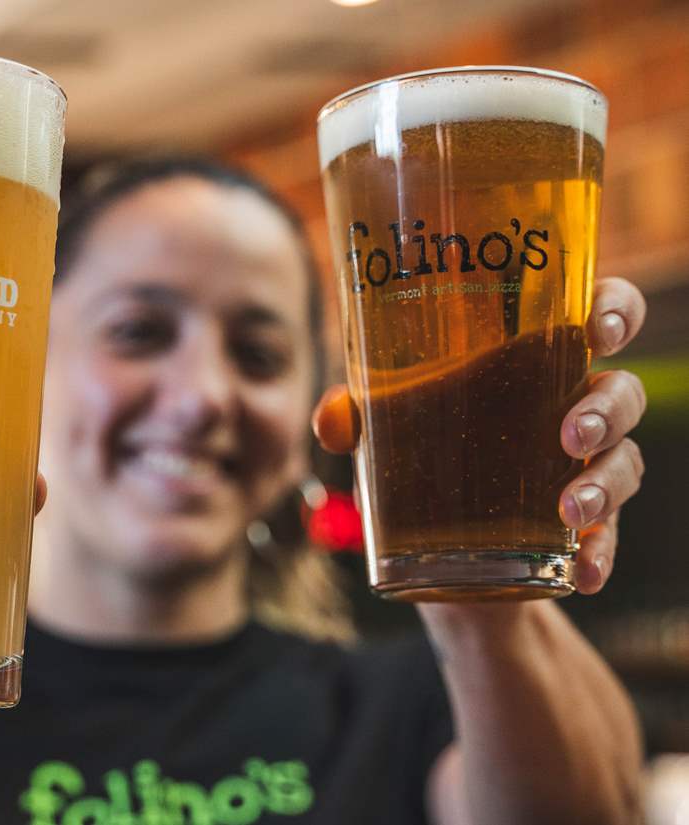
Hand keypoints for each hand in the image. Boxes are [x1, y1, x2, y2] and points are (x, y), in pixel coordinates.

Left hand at [311, 276, 646, 596]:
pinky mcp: (584, 529)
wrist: (439, 559)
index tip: (596, 327)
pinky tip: (586, 572)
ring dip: (605, 484)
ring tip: (569, 508)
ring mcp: (584, 471)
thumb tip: (330, 421)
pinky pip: (610, 538)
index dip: (612, 310)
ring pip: (625, 462)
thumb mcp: (383, 435)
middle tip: (573, 433)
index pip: (594, 317)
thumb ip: (354, 417)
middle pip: (622, 390)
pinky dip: (601, 555)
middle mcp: (570, 411)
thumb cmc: (420, 462)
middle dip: (608, 407)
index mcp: (532, 367)